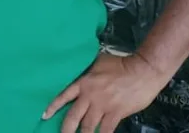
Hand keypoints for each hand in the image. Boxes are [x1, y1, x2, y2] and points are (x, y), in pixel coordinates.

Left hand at [43, 53, 168, 132]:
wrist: (143, 70)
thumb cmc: (121, 64)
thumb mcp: (99, 63)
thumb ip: (89, 71)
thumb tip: (85, 72)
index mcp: (83, 83)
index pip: (64, 96)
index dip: (53, 107)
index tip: (45, 116)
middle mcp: (90, 96)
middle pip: (73, 116)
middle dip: (65, 129)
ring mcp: (103, 106)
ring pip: (88, 126)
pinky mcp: (116, 113)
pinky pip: (106, 129)